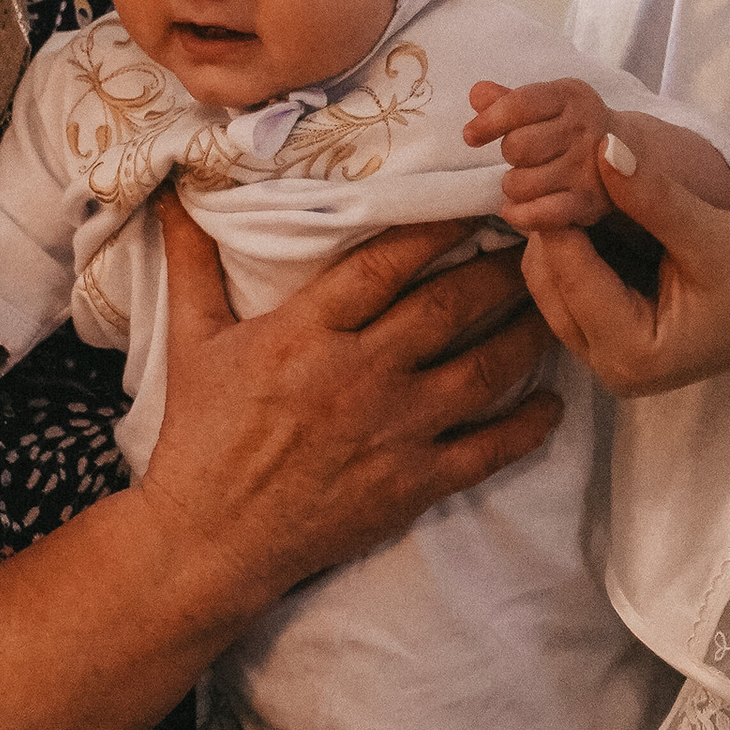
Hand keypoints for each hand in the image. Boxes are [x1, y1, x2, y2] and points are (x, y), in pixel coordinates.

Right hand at [136, 192, 562, 622]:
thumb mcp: (191, 340)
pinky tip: (553, 403)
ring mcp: (394, 430)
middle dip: (500, 268)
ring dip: (526, 332)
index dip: (438, 225)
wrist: (209, 542)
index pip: (387, 262)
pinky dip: (528, 425)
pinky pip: (487, 449)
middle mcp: (361, 373)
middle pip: (449, 305)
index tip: (476, 199)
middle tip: (537, 239)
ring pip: (482, 369)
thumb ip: (193, 259)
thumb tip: (174, 187)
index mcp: (308, 330)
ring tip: (555, 303)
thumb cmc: (199, 437)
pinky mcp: (412, 484)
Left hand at [468, 75, 612, 231]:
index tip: (471, 136)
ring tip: (523, 180)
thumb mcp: (545, 104)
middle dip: (508, 154)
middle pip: (517, 146)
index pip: (520, 105)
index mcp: (570, 96)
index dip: (488, 121)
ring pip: (522, 183)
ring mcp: (588, 167)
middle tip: (519, 157)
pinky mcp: (589, 202)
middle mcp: (583, 128)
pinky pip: (541, 214)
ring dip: (512, 185)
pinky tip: (514, 209)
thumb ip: (508, 99)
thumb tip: (476, 94)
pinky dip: (519, 215)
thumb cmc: (569, 127)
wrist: (627, 154)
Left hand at [518, 133, 729, 398]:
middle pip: (546, 277)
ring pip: (554, 275)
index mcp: (629, 354)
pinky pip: (576, 276)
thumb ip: (653, 196)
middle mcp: (608, 363)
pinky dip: (581, 238)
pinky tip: (597, 197)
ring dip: (564, 225)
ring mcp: (610, 350)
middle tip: (571, 157)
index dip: (557, 208)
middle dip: (554, 219)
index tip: (562, 151)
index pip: (564, 271)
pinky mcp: (618, 329)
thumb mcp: (713, 236)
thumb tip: (602, 146)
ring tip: (583, 171)